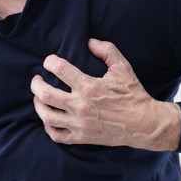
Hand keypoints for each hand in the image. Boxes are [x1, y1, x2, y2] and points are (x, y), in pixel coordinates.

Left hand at [30, 38, 180, 150]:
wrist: (143, 124)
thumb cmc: (132, 94)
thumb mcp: (123, 68)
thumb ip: (106, 51)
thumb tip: (89, 42)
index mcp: (89, 86)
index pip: (60, 69)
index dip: (50, 61)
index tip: (49, 61)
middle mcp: (80, 106)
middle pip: (45, 94)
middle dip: (36, 84)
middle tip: (36, 79)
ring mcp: (79, 124)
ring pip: (47, 116)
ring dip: (38, 105)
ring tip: (38, 98)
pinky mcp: (81, 138)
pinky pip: (56, 135)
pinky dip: (48, 127)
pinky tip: (48, 119)